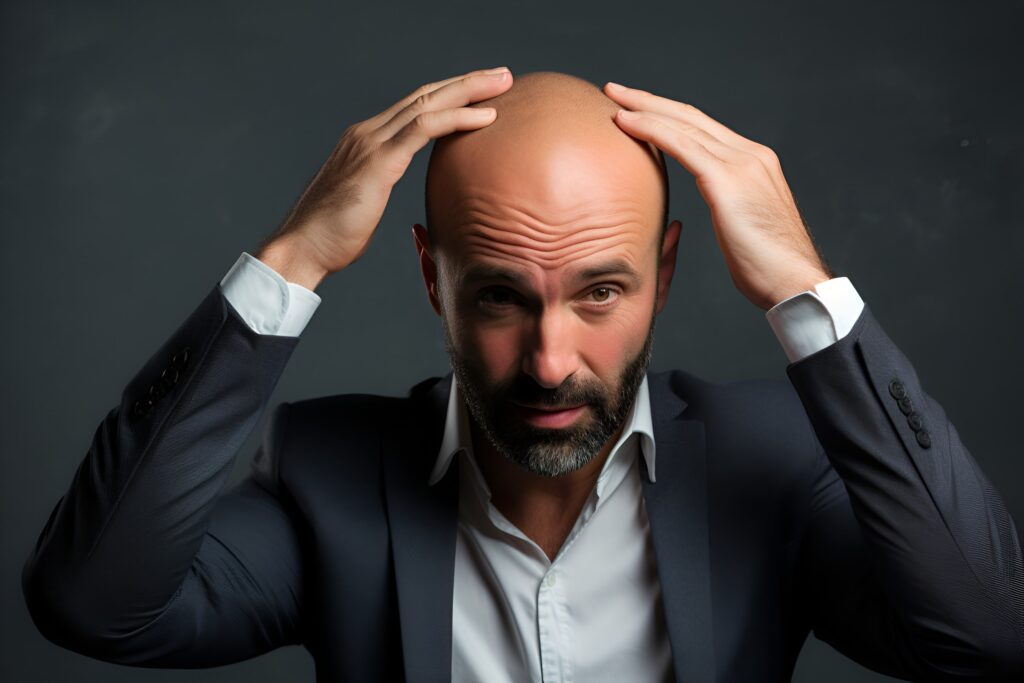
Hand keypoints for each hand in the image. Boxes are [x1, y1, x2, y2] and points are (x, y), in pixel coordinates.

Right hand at [257, 66, 513, 289]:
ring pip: (428, 103)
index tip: (481, 92)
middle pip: (425, 95)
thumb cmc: (331, 237)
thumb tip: (398, 202)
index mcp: (364, 141)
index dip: (448, 95)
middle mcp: (367, 133)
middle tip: (502, 75)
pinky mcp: (378, 162)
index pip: (414, 106)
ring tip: (503, 83)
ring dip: (470, 90)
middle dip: (466, 82)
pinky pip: (425, 128)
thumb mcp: (363, 204)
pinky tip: (486, 116)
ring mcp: (371, 144)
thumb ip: (380, 191)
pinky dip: (458, 118)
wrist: (301, 248)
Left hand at [603, 82, 831, 310]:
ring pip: (683, 124)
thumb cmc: (767, 268)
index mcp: (754, 162)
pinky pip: (681, 145)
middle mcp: (750, 154)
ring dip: (643, 109)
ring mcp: (742, 164)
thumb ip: (729, 203)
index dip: (667, 114)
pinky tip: (626, 124)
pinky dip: (651, 129)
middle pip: (690, 116)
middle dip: (650, 100)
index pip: (702, 128)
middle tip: (615, 91)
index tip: (636, 108)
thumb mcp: (744, 224)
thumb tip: (716, 204)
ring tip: (613, 100)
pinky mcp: (729, 181)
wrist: (795, 282)